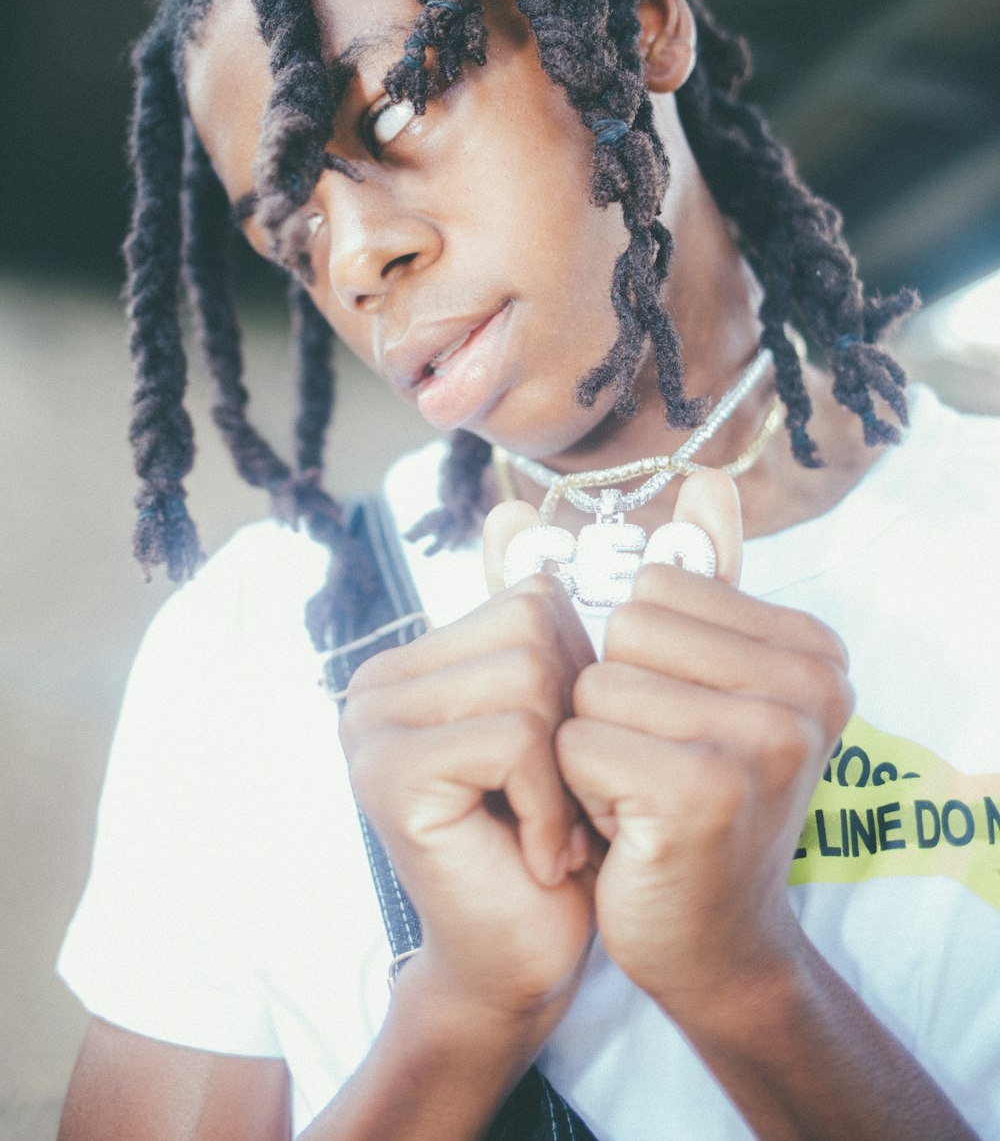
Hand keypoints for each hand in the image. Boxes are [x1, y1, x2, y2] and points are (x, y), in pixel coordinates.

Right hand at [339, 562, 595, 1021]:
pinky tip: (535, 852)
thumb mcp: (564, 715)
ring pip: (528, 675)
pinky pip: (514, 735)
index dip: (579, 679)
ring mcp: (371, 724)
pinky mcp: (389, 771)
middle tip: (561, 801)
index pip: (533, 596)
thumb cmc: (553, 840)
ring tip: (551, 826)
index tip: (564, 761)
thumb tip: (513, 506)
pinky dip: (549, 800)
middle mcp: (379, 681)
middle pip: (532, 626)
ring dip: (566, 767)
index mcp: (417, 658)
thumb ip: (545, 615)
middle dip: (575, 720)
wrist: (524, 962)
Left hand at [555, 469, 853, 1025]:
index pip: (657, 589)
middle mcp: (809, 686)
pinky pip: (578, 743)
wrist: (708, 940)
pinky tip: (628, 829)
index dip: (640, 660)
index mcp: (812, 648)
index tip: (680, 723)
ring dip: (593, 748)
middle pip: (624, 630)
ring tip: (642, 795)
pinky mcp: (707, 791)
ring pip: (594, 684)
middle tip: (655, 764)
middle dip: (610, 703)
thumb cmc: (685, 797)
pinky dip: (580, 792)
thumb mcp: (693, 682)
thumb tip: (701, 479)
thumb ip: (693, 582)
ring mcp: (766, 739)